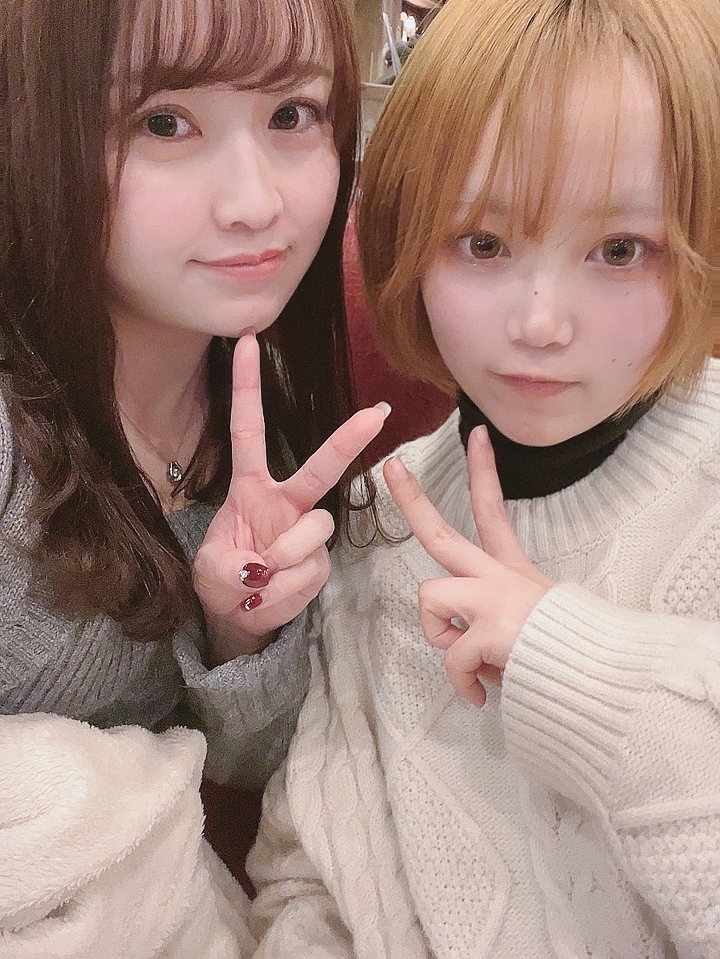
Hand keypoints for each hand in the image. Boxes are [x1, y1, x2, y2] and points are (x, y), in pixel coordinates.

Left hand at [193, 334, 388, 652]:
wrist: (239, 616)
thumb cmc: (222, 579)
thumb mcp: (207, 572)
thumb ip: (227, 566)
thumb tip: (262, 566)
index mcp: (251, 488)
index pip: (249, 430)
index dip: (247, 387)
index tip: (247, 341)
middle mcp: (286, 503)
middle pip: (321, 468)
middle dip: (346, 440)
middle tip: (375, 415)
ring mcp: (307, 532)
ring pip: (314, 534)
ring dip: (283, 564)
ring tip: (257, 585)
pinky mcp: (321, 563)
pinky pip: (310, 573)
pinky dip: (285, 593)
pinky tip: (268, 598)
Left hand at [384, 425, 551, 706]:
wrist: (597, 675)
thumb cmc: (567, 656)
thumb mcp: (533, 625)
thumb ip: (493, 624)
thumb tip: (468, 646)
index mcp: (510, 571)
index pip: (492, 511)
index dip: (484, 472)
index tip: (476, 436)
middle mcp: (497, 576)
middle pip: (440, 532)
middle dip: (412, 499)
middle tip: (391, 468)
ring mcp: (492, 599)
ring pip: (429, 599)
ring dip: (441, 638)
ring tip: (471, 664)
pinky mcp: (489, 629)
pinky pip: (451, 658)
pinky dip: (463, 684)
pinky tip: (483, 694)